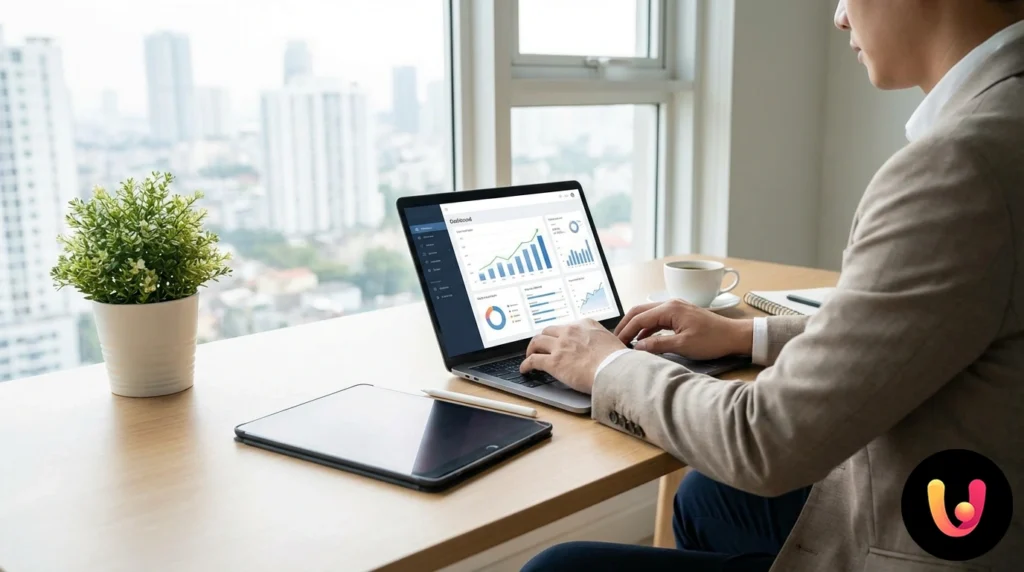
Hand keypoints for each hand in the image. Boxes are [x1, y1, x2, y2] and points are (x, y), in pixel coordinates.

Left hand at [520, 319, 626, 393]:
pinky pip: (533, 360)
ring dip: (531, 348)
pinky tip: (525, 369)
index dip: (559, 334)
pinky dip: (526, 364)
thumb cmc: (618, 360)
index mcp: (585, 324)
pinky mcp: (554, 362)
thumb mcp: (612, 341)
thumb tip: (603, 348)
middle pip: (548, 331)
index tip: (557, 339)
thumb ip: (602, 341)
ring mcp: (560, 346)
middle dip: (543, 339)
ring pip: (537, 342)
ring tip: (530, 355)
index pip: (566, 326)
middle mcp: (570, 331)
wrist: (615, 370)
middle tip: (541, 346)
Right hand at [614, 300, 752, 359]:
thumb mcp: (683, 346)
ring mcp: (675, 307)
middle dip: (626, 325)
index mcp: (670, 309)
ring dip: (636, 326)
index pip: (639, 318)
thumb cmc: (712, 340)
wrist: (734, 336)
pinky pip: (657, 318)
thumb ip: (658, 345)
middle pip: (639, 311)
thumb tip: (637, 347)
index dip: (626, 331)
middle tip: (616, 340)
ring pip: (647, 313)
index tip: (617, 344)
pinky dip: (647, 327)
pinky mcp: (680, 314)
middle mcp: (670, 304)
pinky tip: (644, 339)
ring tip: (626, 341)